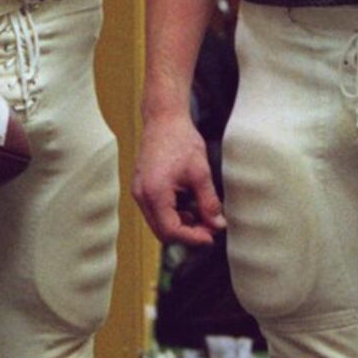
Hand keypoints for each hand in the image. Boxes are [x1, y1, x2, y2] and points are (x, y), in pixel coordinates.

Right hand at [133, 108, 225, 246]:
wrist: (164, 119)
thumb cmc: (181, 141)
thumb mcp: (201, 173)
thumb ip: (209, 202)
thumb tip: (218, 225)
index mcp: (154, 193)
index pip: (171, 231)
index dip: (193, 238)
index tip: (212, 237)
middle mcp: (142, 196)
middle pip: (163, 232)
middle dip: (188, 234)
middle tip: (210, 228)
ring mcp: (140, 192)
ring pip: (159, 224)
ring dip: (181, 225)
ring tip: (203, 215)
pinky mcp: (143, 188)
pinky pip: (157, 212)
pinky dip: (174, 214)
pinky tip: (190, 205)